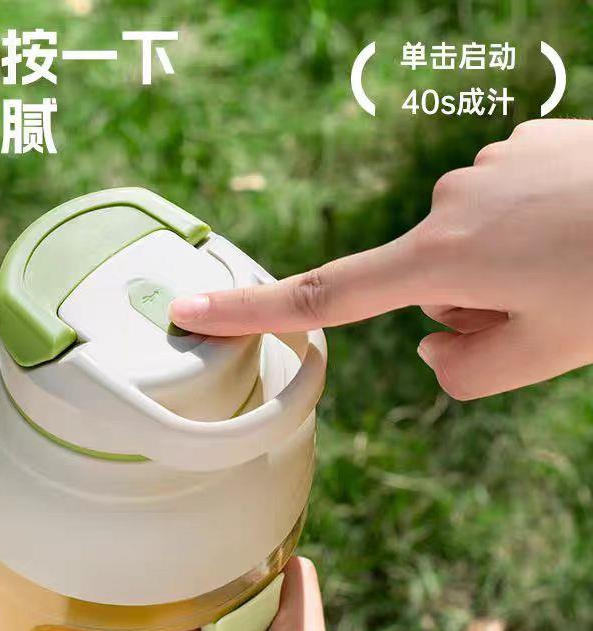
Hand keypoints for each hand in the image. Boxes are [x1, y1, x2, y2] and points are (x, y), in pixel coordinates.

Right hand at [170, 119, 592, 399]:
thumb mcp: (543, 358)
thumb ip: (462, 372)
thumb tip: (431, 343)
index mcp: (442, 258)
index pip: (325, 295)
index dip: (253, 309)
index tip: (192, 310)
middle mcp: (449, 203)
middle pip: (421, 283)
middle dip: (466, 306)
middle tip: (544, 308)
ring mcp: (485, 165)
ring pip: (464, 244)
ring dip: (500, 267)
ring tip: (570, 262)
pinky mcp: (519, 142)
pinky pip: (497, 203)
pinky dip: (525, 226)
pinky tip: (576, 221)